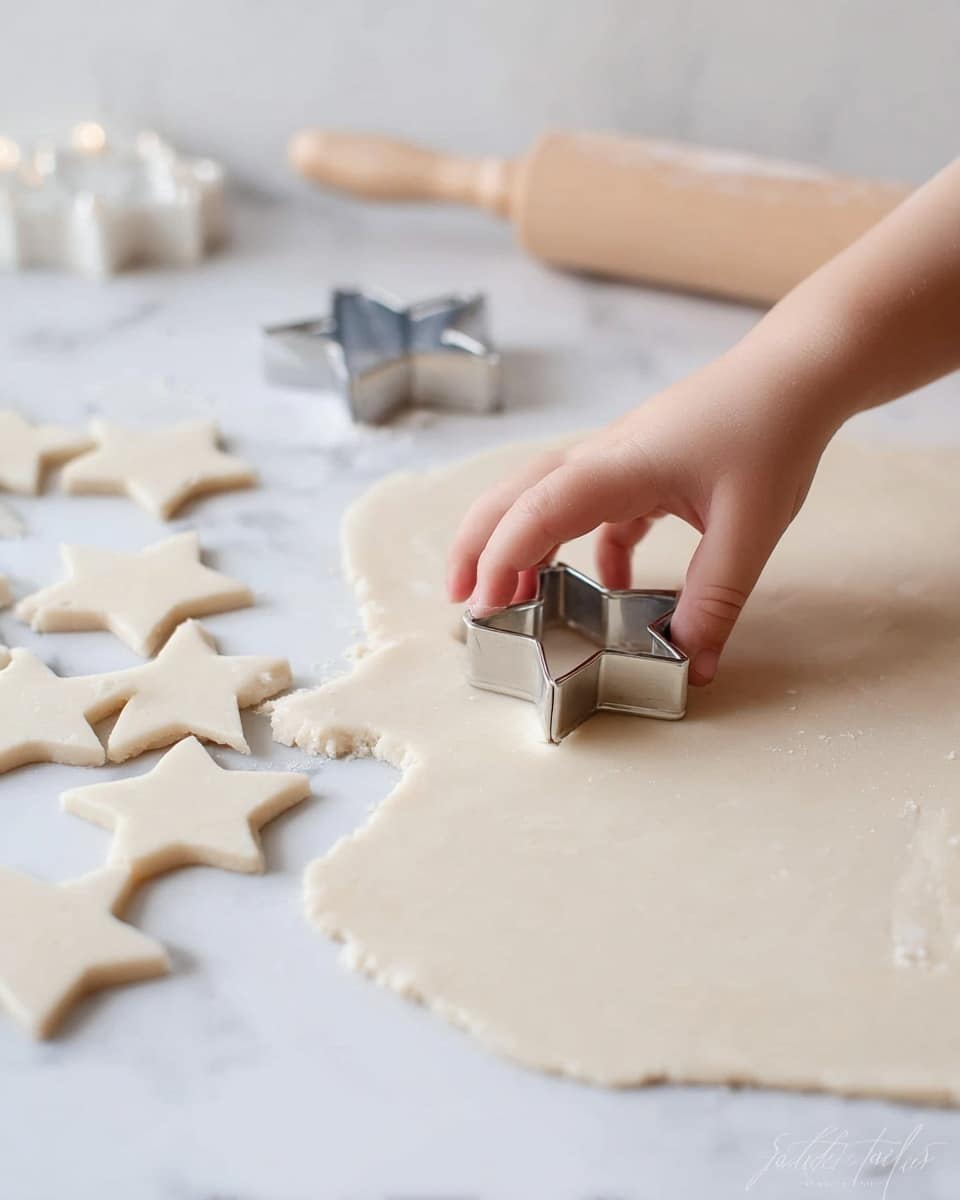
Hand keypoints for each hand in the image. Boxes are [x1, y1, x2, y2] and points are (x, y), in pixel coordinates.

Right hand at [447, 349, 839, 684]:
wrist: (798, 370)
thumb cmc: (774, 431)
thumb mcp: (750, 528)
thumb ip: (716, 600)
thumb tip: (692, 665)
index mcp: (621, 465)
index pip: (541, 509)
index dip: (504, 556)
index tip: (486, 606)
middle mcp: (604, 456)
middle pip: (515, 495)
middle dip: (477, 546)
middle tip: (460, 601)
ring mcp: (618, 457)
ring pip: (544, 499)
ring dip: (518, 544)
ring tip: (507, 596)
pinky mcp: (638, 464)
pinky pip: (590, 508)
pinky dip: (582, 547)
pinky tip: (604, 584)